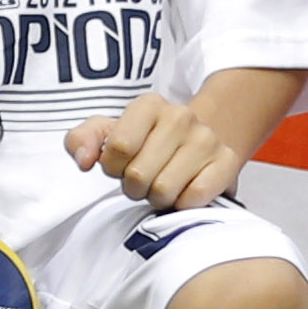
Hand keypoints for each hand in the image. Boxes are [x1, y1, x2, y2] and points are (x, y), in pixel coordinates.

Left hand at [66, 95, 245, 210]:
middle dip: (134, 186)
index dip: (113, 167)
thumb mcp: (107, 135)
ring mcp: (206, 139)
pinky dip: (182, 204)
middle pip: (138, 174)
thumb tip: (84, 160)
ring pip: (164, 191)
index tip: (121, 165)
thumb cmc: (144, 143)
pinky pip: (193, 199)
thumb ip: (81, 141)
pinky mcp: (227, 163)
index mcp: (149, 104)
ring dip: (157, 198)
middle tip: (143, 179)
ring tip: (162, 184)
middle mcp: (181, 116)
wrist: (195, 145)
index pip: (118, 147)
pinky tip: (183, 190)